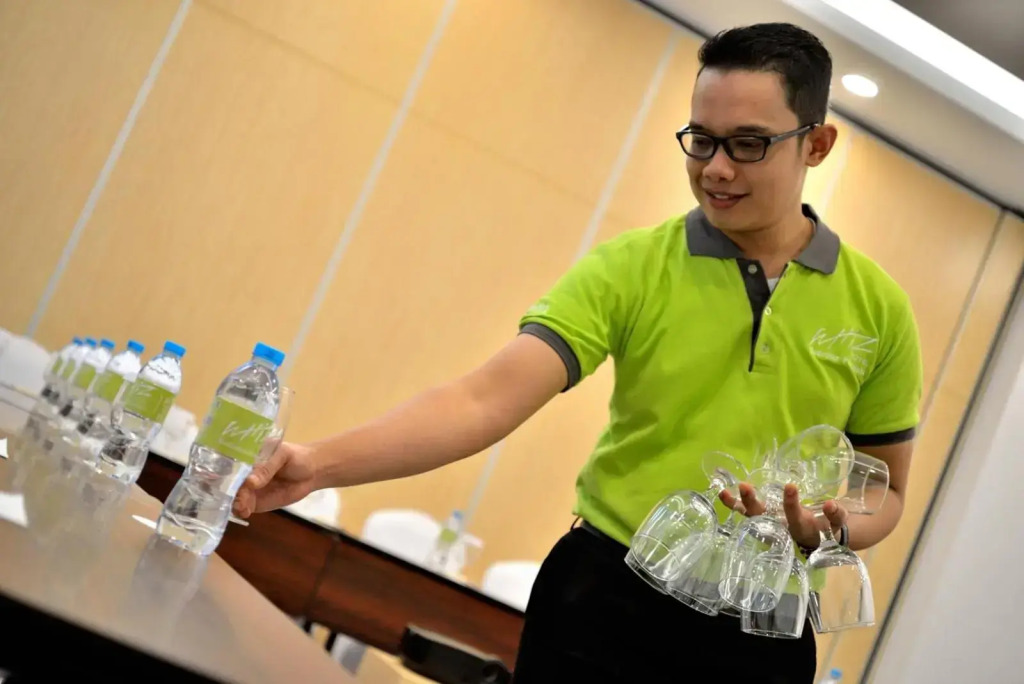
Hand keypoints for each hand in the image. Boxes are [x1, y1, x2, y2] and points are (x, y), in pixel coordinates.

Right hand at [232, 442, 318, 518]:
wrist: (312, 473)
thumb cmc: (297, 457)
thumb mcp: (283, 456)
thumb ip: (267, 468)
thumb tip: (250, 482)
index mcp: (247, 456)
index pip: (231, 463)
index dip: (224, 471)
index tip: (222, 480)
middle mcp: (243, 473)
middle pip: (229, 482)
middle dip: (229, 490)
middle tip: (236, 496)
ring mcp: (248, 489)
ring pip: (234, 496)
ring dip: (234, 502)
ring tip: (242, 506)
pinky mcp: (255, 502)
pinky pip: (243, 507)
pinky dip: (241, 510)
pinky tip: (244, 512)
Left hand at [719, 483, 847, 549]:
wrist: (817, 541)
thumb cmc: (826, 529)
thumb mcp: (835, 524)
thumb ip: (836, 515)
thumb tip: (832, 504)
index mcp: (799, 529)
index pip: (793, 516)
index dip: (791, 503)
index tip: (790, 486)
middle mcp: (779, 528)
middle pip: (763, 518)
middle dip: (753, 503)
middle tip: (745, 486)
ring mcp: (768, 524)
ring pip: (750, 516)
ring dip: (738, 504)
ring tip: (725, 491)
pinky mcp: (760, 518)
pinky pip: (744, 513)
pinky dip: (733, 504)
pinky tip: (722, 492)